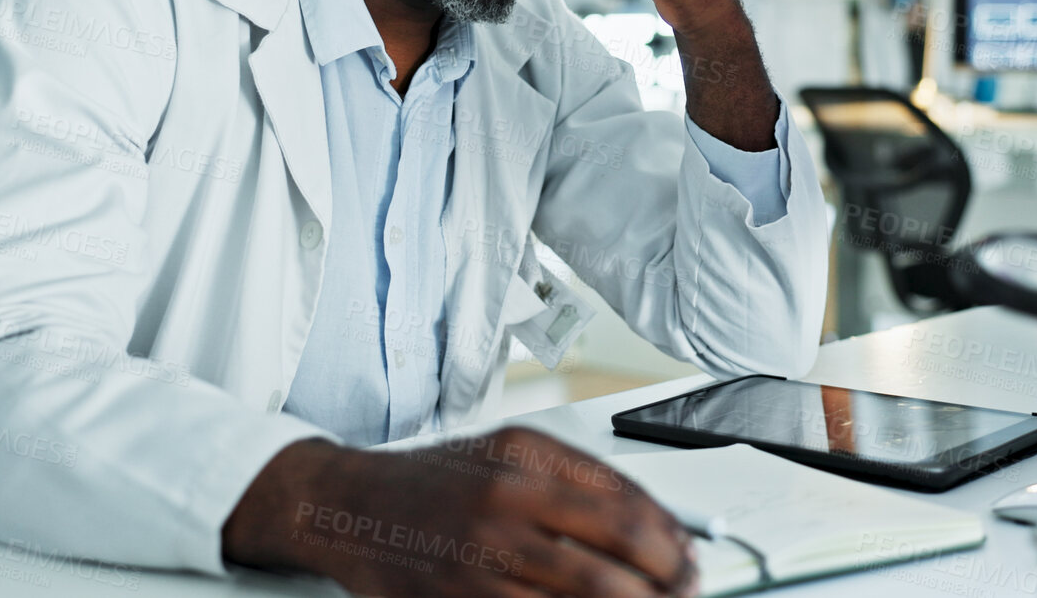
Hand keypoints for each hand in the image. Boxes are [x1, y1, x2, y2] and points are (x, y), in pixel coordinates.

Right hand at [223, 426, 699, 597]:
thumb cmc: (435, 480)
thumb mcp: (508, 453)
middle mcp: (505, 500)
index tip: (691, 557)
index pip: (628, 501)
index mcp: (526, 456)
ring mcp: (480, 555)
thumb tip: (654, 522)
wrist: (346, 503)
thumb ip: (578, 480)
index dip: (673, 538)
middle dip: (668, 582)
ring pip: (586, 594)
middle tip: (687, 591)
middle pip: (616, 552)